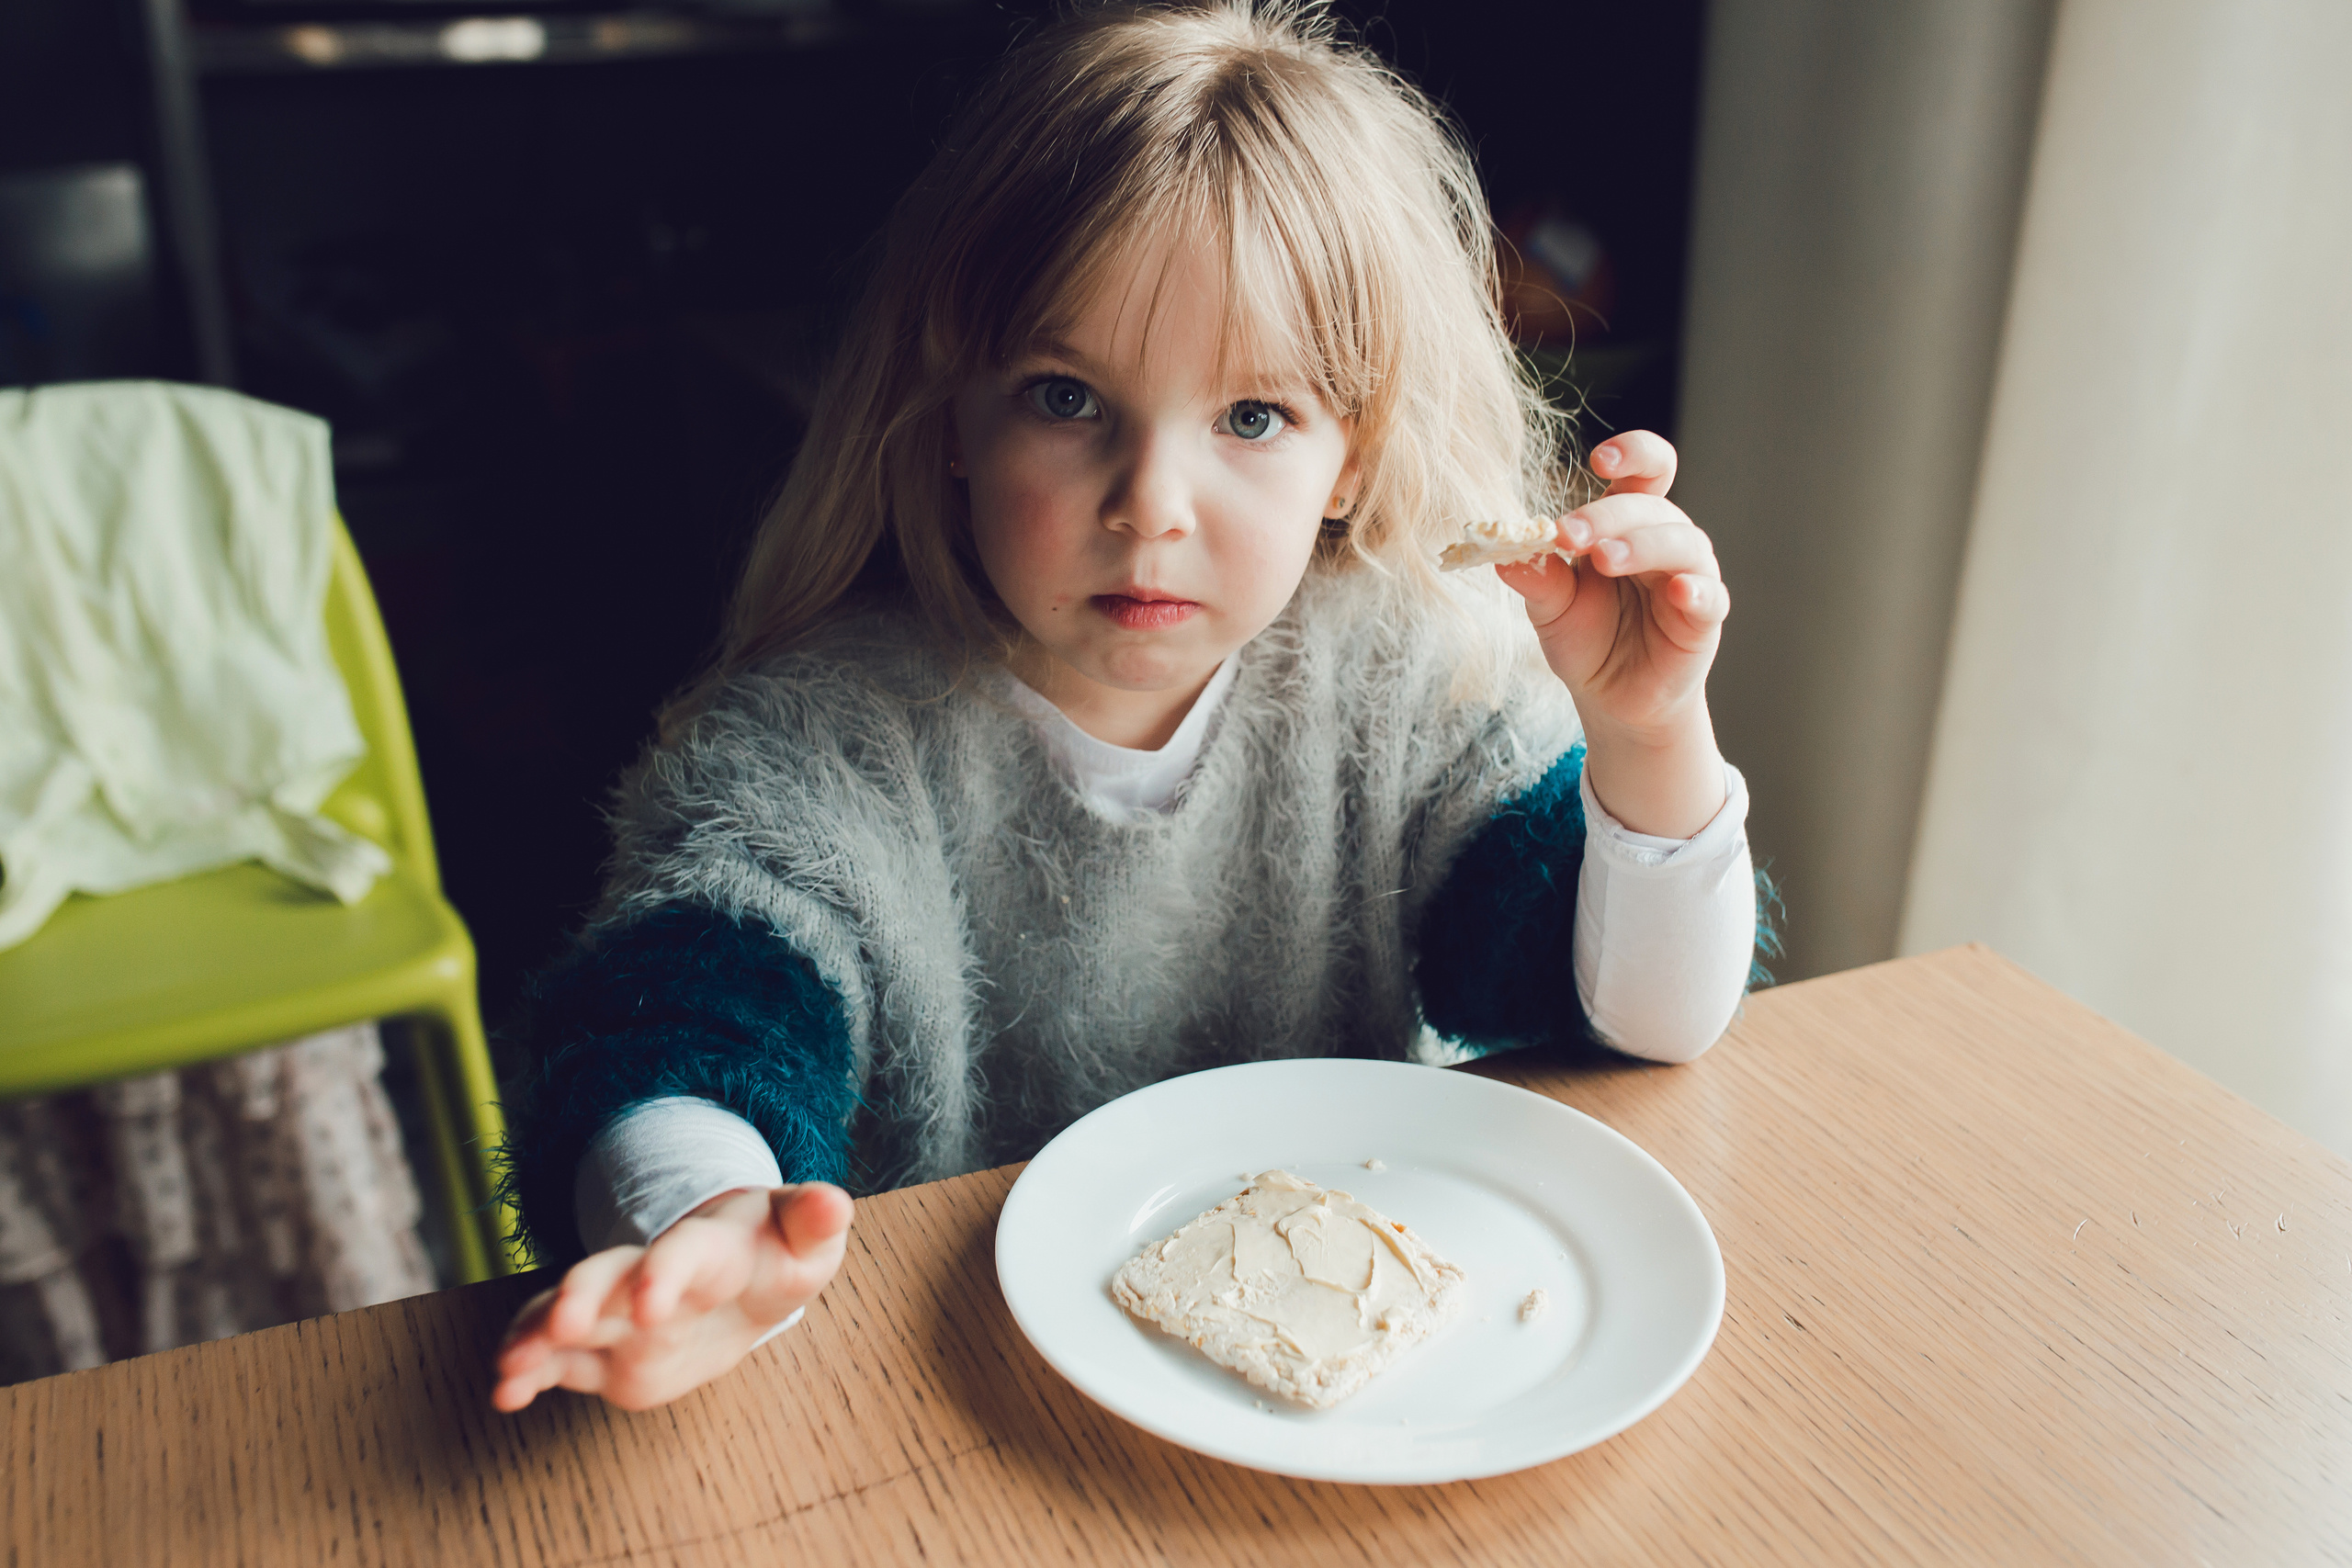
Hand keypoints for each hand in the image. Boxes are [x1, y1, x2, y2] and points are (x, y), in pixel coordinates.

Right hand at [490, 1182, 852, 1412]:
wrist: (743, 1272)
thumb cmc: (776, 1250)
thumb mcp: (805, 1237)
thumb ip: (816, 1221)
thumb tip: (837, 1204)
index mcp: (705, 1246)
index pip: (682, 1253)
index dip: (664, 1273)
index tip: (651, 1302)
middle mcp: (649, 1273)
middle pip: (607, 1275)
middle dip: (582, 1295)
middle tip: (559, 1322)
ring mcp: (620, 1313)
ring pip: (567, 1318)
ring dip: (536, 1337)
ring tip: (508, 1368)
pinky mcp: (604, 1352)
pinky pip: (558, 1360)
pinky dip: (529, 1372)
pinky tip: (505, 1394)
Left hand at [1497, 431, 1728, 836]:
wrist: (1611, 699)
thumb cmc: (1587, 640)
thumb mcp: (1552, 610)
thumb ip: (1538, 580)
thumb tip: (1502, 556)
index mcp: (1626, 524)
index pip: (1645, 471)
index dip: (1632, 453)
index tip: (1600, 460)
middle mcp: (1662, 540)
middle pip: (1651, 507)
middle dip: (1608, 516)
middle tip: (1570, 536)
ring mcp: (1689, 576)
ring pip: (1683, 543)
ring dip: (1642, 545)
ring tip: (1605, 560)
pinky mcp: (1704, 617)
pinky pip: (1710, 595)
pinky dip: (1696, 588)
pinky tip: (1678, 590)